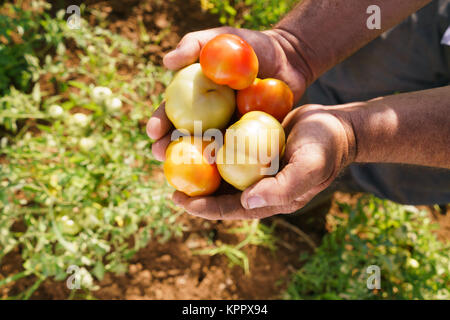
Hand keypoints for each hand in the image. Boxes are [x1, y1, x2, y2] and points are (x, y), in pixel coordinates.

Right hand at [147, 26, 307, 161]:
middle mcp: (206, 115)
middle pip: (183, 135)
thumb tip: (166, 61)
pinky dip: (225, 163)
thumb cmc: (251, 46)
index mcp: (194, 95)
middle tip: (160, 155)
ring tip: (182, 171)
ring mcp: (227, 129)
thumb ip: (194, 45)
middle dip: (168, 148)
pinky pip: (235, 153)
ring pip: (206, 149)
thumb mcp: (220, 38)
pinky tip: (218, 174)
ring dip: (192, 161)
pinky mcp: (248, 139)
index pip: (171, 111)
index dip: (159, 122)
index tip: (153, 131)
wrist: (288, 60)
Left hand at [170, 104, 355, 219]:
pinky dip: (210, 142)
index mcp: (268, 198)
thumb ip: (283, 188)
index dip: (205, 208)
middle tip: (169, 182)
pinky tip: (192, 132)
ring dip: (197, 165)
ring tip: (171, 157)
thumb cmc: (327, 147)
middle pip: (220, 191)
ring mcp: (255, 165)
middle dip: (194, 190)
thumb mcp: (310, 166)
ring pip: (220, 169)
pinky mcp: (253, 145)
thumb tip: (248, 202)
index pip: (231, 209)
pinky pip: (228, 146)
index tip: (180, 201)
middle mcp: (257, 184)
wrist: (339, 125)